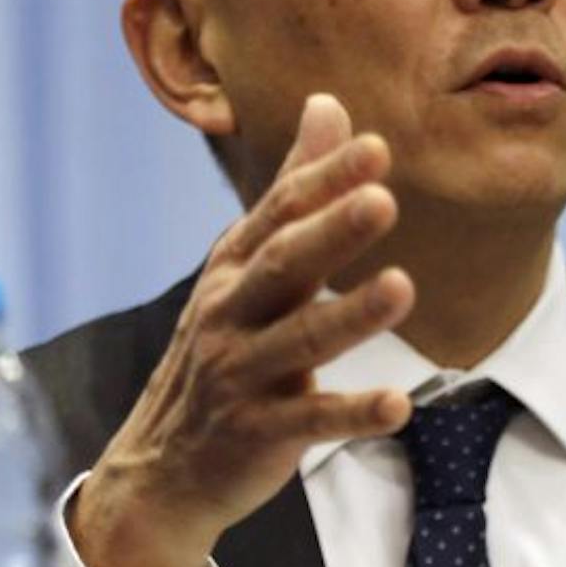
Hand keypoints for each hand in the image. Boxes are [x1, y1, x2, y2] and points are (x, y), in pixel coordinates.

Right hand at [68, 94, 415, 566]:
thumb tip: (328, 101)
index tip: (377, 146)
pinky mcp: (258, 432)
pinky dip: (352, 413)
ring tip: (403, 287)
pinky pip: (310, 421)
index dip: (326, 180)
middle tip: (383, 199)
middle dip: (332, 231)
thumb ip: (295, 188)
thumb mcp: (248, 264)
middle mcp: (231, 313)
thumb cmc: (223, 347)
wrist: (163, 464)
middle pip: (283, 265)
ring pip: (299, 340)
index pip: (282, 213)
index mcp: (235, 267)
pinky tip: (399, 406)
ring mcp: (241, 374)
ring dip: (350, 314)